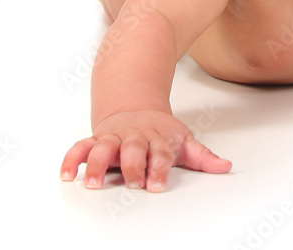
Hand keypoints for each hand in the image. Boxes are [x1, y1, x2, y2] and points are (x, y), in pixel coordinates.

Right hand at [60, 110, 231, 190]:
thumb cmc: (161, 131)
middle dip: (131, 165)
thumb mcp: (184, 141)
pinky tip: (67, 174)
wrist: (137, 107)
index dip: (158, 168)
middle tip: (132, 182)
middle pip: (133, 149)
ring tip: (92, 184)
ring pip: (103, 147)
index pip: (160, 154)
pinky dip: (72, 158)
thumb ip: (203, 157)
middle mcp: (135, 137)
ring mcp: (114, 137)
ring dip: (97, 164)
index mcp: (158, 139)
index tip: (156, 185)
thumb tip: (225, 167)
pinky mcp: (97, 139)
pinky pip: (81, 147)